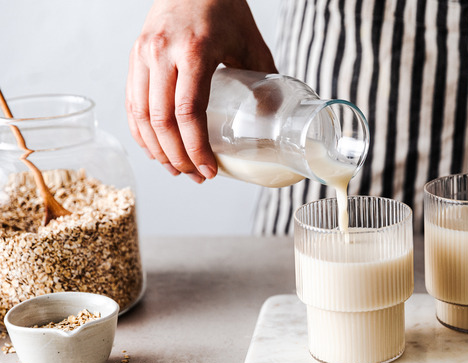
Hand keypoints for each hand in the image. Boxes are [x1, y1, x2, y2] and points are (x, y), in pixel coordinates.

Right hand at [126, 0, 276, 182]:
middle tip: (196, 176)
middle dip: (178, 156)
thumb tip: (273, 120)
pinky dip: (140, 130)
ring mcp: (143, 53)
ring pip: (140, 114)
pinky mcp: (134, 55)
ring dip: (157, 149)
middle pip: (161, 120)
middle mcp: (162, 53)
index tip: (209, 170)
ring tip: (177, 169)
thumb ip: (263, 80)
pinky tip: (154, 148)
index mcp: (194, 51)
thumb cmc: (226, 8)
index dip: (196, 147)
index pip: (188, 111)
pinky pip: (131, 101)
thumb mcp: (251, 43)